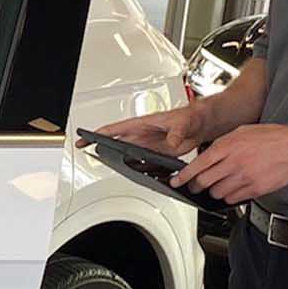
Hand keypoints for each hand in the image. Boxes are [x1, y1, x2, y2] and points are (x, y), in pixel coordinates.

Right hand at [82, 105, 207, 156]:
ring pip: (125, 153)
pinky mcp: (156, 153)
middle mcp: (142, 134)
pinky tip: (130, 171)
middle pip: (115, 141)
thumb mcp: (184, 123)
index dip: (98, 133)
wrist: (202, 124)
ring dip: (116, 158)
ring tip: (105, 164)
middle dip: (99, 146)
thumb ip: (176, 133)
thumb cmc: (191, 117)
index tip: (85, 138)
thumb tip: (171, 142)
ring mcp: (148, 144)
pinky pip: (140, 161)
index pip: (115, 128)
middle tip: (85, 150)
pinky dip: (133, 167)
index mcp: (143, 124)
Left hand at [170, 123, 287, 203]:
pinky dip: (229, 197)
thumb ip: (224, 143)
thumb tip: (209, 153)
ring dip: (214, 192)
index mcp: (228, 146)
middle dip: (196, 186)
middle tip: (194, 186)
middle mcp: (234, 162)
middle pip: (204, 181)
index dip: (184, 176)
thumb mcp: (242, 131)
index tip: (176, 181)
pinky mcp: (255, 189)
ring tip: (218, 186)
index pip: (198, 164)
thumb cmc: (273, 137)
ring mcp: (244, 177)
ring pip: (217, 192)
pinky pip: (234, 199)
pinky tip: (232, 190)